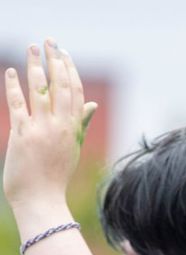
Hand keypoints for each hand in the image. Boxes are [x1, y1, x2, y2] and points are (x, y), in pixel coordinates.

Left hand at [3, 39, 97, 215]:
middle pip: (61, 87)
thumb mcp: (72, 148)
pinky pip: (18, 105)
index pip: (76, 93)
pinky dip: (14, 86)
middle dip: (55, 61)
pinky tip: (11, 71)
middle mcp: (60, 127)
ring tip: (32, 47)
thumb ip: (81, 124)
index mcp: (74, 130)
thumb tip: (93, 104)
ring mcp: (42, 130)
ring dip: (35, 66)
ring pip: (41, 91)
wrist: (42, 200)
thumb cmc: (55, 176)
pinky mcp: (22, 134)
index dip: (70, 71)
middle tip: (50, 41)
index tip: (64, 54)